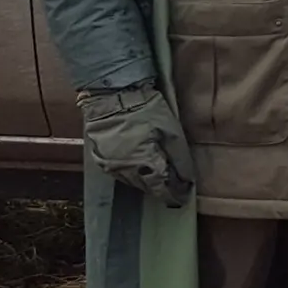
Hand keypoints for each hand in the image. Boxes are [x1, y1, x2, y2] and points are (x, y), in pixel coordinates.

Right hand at [78, 83, 195, 205]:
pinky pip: (119, 172)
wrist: (112, 94)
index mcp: (145, 164)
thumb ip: (180, 158)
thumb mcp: (171, 130)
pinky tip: (139, 165)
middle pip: (147, 187)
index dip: (175, 193)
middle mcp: (126, 171)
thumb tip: (188, 179)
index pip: (162, 188)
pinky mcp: (100, 159)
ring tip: (158, 174)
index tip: (184, 193)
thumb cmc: (145, 109)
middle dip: (161, 186)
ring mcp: (110, 166)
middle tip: (174, 184)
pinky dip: (131, 171)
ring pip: (132, 182)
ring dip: (146, 179)